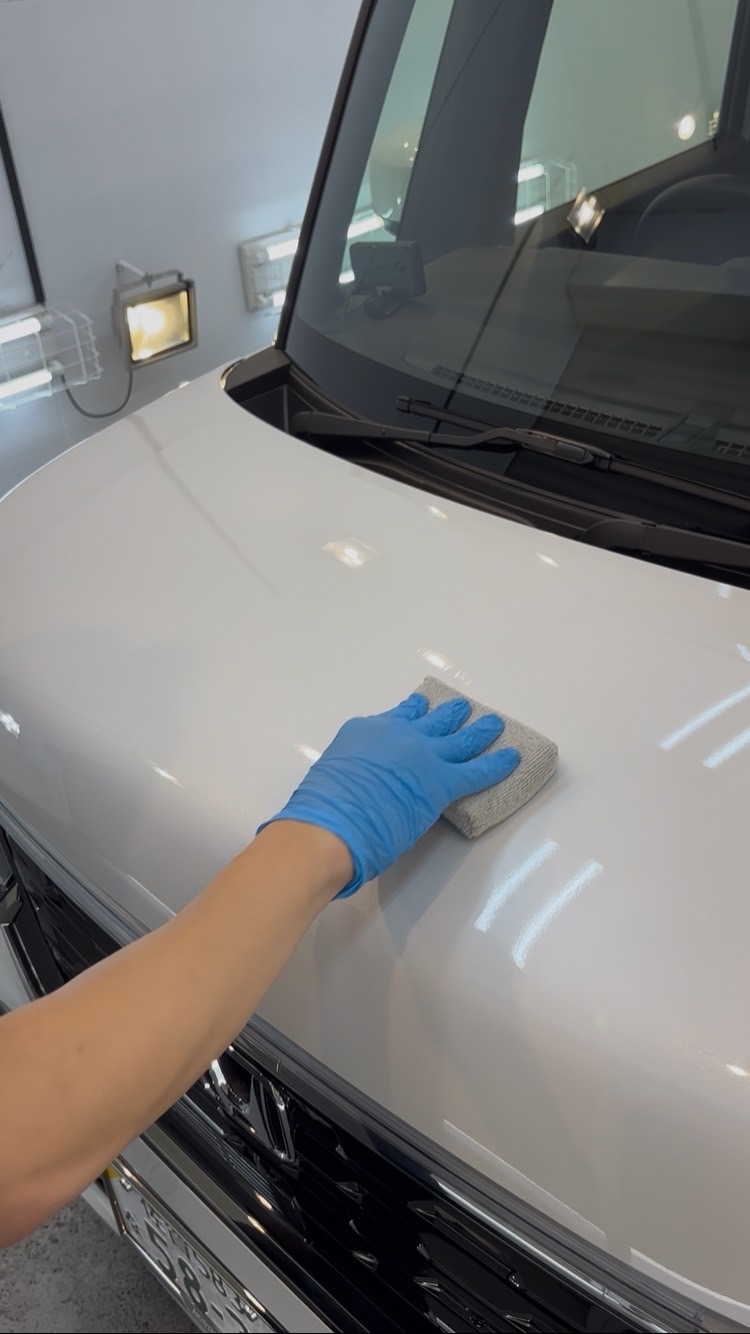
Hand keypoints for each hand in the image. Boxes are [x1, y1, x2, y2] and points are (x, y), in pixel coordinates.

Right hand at [263, 693, 519, 896]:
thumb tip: (362, 783)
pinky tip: (511, 757)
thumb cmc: (322, 809)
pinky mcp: (443, 782)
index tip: (420, 707)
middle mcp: (398, 734)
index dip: (412, 712)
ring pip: (460, 738)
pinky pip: (477, 769)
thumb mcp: (334, 772)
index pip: (397, 717)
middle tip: (461, 708)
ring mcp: (423, 755)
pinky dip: (498, 763)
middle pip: (431, 720)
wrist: (331, 825)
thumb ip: (355, 769)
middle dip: (449, 714)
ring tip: (493, 723)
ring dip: (479, 729)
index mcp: (367, 730)